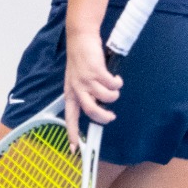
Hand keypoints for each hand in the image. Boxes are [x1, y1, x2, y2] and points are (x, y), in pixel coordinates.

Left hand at [62, 25, 120, 146]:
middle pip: (91, 111)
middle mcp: (77, 88)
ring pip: (106, 97)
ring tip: (114, 89)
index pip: (70, 117)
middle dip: (104, 117)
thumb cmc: (80, 59)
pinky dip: (117, 83)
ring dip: (114, 95)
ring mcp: (86, 79)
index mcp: (70, 92)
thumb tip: (98, 105)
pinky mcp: (96, 70)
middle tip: (111, 117)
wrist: (81, 38)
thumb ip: (85, 92)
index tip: (74, 149)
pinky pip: (112, 84)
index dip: (72, 133)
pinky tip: (116, 79)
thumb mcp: (77, 78)